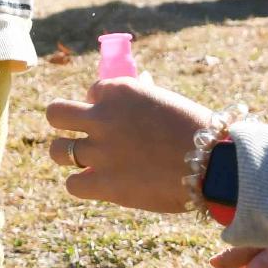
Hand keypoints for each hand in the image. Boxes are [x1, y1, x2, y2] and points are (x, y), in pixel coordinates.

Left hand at [45, 75, 214, 213]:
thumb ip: (143, 94)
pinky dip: (83, 185)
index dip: (102, 106)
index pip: (92, 92)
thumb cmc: (196, 130)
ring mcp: (99, 150)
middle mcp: (102, 116)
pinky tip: (98, 185)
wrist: (212, 163)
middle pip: (55, 113)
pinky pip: (72, 184)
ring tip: (84, 161)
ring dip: (67, 155)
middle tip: (78, 133)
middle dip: (63, 122)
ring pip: (56, 150)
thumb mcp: (165, 100)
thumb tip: (141, 82)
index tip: (116, 118)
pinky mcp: (103, 182)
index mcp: (118, 89)